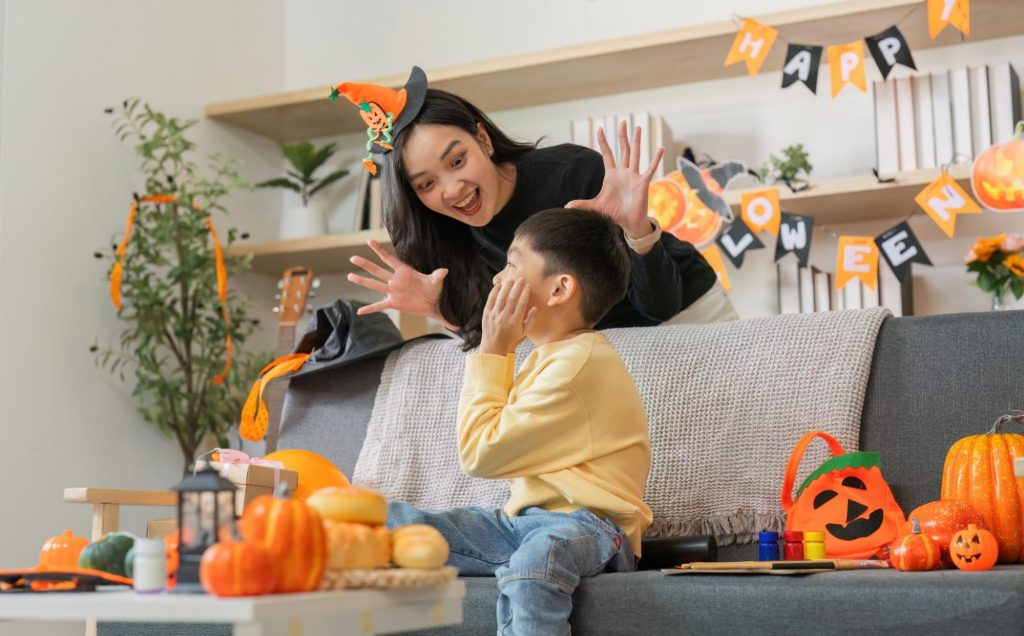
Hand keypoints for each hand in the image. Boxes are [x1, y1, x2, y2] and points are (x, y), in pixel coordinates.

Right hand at [347, 239, 449, 322]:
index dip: (379, 250)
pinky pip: (379, 306)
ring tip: (350, 276)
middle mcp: (395, 280)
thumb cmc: (434, 289)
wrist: (433, 303)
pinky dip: (370, 309)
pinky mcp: (394, 303)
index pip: (389, 258)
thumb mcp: (436, 281)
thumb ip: (438, 275)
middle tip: (352, 258)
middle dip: (365, 264)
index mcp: (404, 271)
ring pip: (375, 285)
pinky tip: (359, 312)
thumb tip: (445, 271)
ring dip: (363, 281)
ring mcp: (393, 291)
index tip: (369, 241)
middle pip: (377, 270)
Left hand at [480, 278, 534, 355]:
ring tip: (511, 279)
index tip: (528, 285)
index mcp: (515, 322)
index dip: (525, 293)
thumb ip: (531, 320)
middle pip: (512, 299)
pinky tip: (499, 285)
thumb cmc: (511, 337)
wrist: (493, 345)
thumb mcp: (523, 331)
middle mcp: (505, 318)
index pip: (521, 304)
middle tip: (521, 278)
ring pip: (501, 298)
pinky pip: (491, 301)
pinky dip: (494, 292)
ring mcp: (495, 315)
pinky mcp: (487, 314)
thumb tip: (535, 307)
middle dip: (517, 287)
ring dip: (506, 287)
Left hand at [566, 120, 664, 239]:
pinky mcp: (642, 183)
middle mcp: (624, 172)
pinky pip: (650, 169)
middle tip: (623, 121)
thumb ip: (582, 205)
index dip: (603, 142)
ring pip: (635, 154)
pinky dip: (656, 159)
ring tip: (638, 127)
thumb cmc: (614, 213)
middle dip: (622, 136)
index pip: (607, 154)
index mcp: (612, 175)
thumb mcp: (596, 207)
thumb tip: (566, 207)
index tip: (600, 128)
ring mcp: (634, 176)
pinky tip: (661, 148)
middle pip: (623, 149)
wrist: (628, 223)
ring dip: (636, 141)